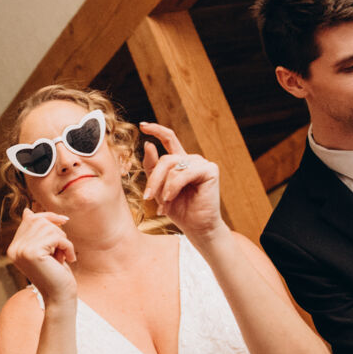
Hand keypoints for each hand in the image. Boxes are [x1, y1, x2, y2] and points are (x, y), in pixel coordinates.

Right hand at [6, 208, 77, 303]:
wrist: (60, 297)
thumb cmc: (56, 273)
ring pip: (49, 228)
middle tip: (63, 249)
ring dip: (63, 240)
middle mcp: (14, 249)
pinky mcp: (32, 253)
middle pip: (40, 221)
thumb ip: (37, 232)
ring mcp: (21, 251)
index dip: (48, 217)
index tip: (64, 220)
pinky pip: (56, 237)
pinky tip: (69, 259)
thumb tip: (27, 210)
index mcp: (14, 248)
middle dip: (57, 232)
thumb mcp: (46, 249)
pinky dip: (68, 246)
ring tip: (64, 256)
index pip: (30, 219)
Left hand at [139, 122, 225, 240]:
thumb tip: (148, 144)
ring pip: (171, 166)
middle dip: (153, 179)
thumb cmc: (179, 210)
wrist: (196, 227)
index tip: (142, 126)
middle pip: (165, 159)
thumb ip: (152, 167)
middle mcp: (191, 160)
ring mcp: (201, 163)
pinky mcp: (210, 170)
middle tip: (147, 197)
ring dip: (163, 186)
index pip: (169, 139)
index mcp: (180, 162)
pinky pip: (183, 173)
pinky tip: (171, 198)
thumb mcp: (159, 188)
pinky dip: (173, 187)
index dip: (156, 130)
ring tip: (163, 203)